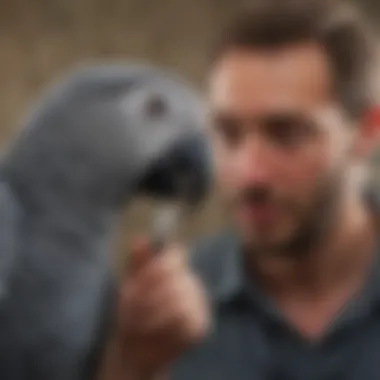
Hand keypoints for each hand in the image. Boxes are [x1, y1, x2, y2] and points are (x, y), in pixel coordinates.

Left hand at [117, 237, 210, 377]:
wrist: (135, 350)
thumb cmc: (132, 313)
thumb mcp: (130, 285)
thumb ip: (137, 262)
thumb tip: (141, 237)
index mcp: (174, 269)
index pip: (174, 257)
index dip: (153, 271)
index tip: (133, 286)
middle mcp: (190, 281)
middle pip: (173, 282)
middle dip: (146, 298)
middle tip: (128, 310)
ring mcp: (198, 303)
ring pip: (178, 304)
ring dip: (152, 315)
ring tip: (138, 323)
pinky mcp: (201, 324)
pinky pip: (185, 324)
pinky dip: (165, 330)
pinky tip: (155, 333)